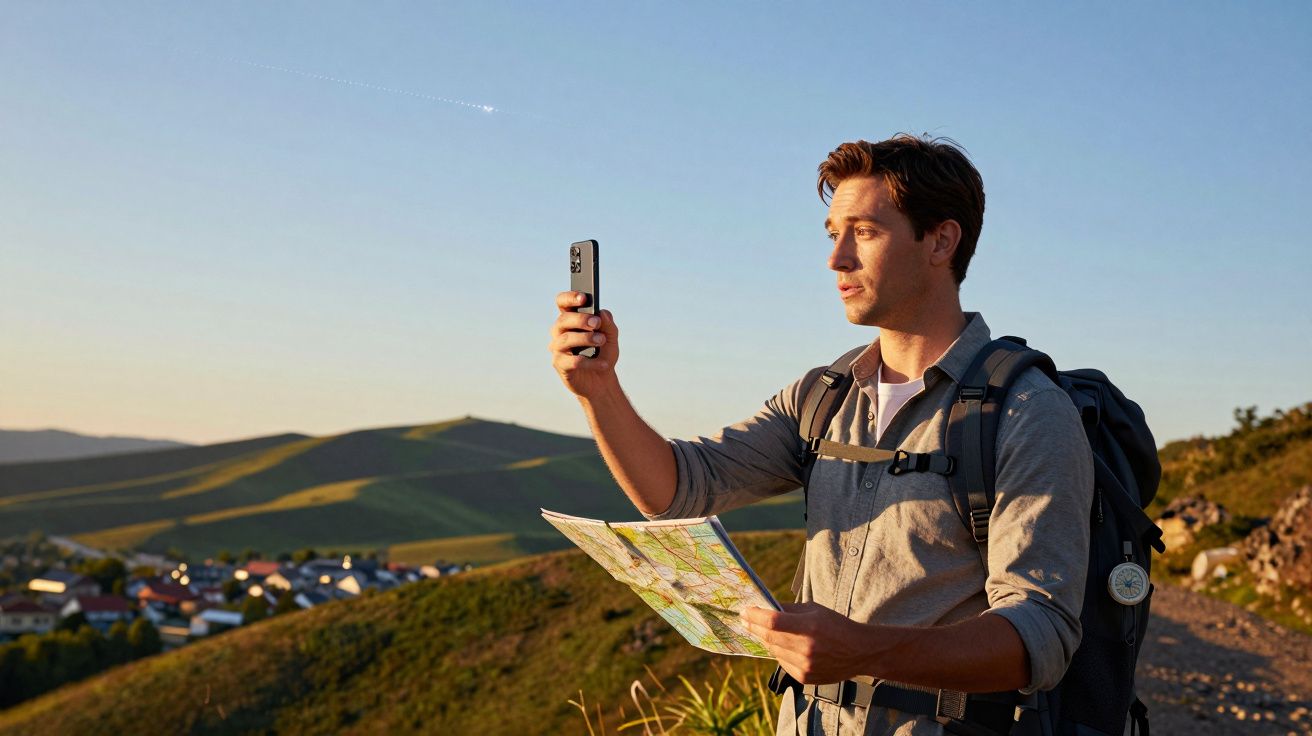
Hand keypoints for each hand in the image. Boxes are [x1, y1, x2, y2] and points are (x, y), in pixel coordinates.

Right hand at [550, 291, 619, 398]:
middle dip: (580, 319)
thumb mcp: (611, 338)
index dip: (569, 298)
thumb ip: (608, 325)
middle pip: (563, 320)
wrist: (602, 381)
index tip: (583, 298)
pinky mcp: (560, 366)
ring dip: (585, 338)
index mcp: (570, 320)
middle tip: (596, 323)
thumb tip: (603, 313)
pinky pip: (572, 361)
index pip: (562, 303)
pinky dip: (590, 362)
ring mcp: (558, 349)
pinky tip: (604, 364)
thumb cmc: (603, 354)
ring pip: (566, 339)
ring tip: (601, 340)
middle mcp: (560, 332)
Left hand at [743, 603, 877, 684]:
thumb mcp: (814, 610)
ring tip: (763, 630)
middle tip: (745, 619)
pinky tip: (783, 645)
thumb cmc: (837, 626)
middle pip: (769, 637)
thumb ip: (789, 610)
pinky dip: (779, 652)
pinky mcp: (804, 678)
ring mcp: (805, 666)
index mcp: (809, 627)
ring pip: (774, 650)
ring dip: (766, 640)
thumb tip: (765, 607)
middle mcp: (806, 649)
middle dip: (754, 626)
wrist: (860, 652)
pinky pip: (782, 662)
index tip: (744, 611)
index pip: (773, 622)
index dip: (755, 616)